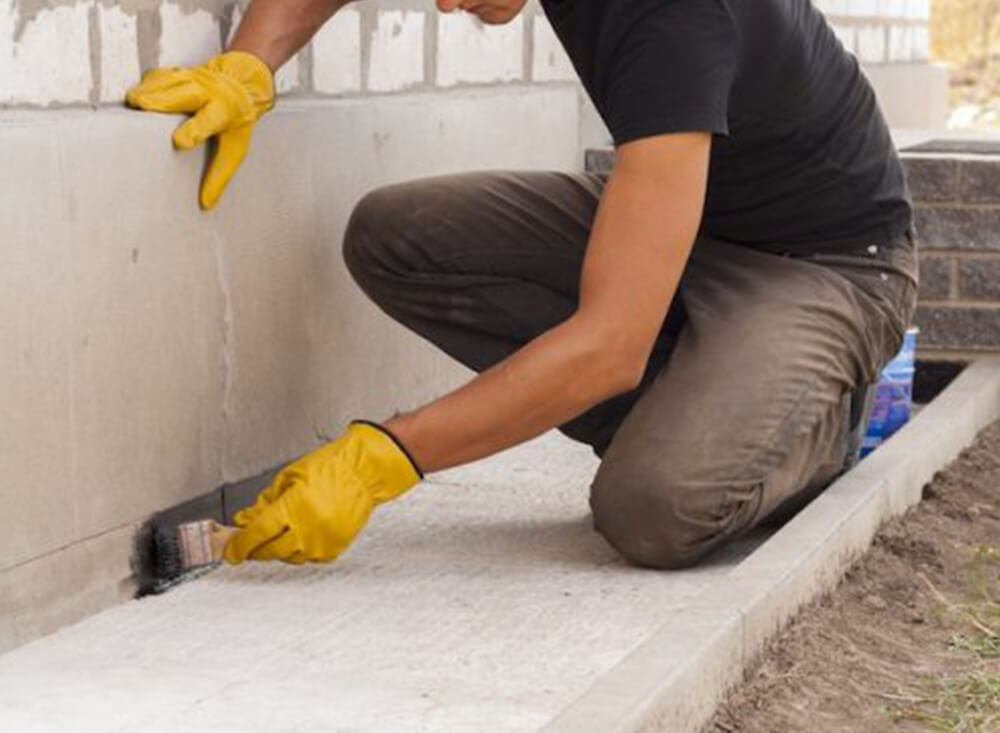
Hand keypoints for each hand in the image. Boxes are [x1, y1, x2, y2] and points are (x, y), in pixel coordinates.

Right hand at [125, 51, 274, 209]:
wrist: (243, 83)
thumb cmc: (237, 119)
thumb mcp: (235, 149)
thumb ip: (219, 176)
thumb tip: (206, 203)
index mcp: (224, 112)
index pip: (209, 122)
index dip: (195, 131)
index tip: (181, 142)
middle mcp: (208, 93)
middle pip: (182, 94)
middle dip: (161, 100)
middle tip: (139, 107)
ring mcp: (193, 78)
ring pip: (167, 81)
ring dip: (148, 90)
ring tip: (132, 102)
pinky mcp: (179, 72)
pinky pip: (159, 75)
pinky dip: (146, 83)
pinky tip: (137, 93)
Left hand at [222, 422, 422, 564]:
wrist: (364, 472)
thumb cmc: (330, 467)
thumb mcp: (289, 478)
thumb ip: (266, 502)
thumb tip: (245, 521)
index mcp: (294, 507)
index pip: (257, 534)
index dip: (239, 545)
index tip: (231, 550)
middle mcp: (308, 528)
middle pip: (270, 551)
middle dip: (255, 548)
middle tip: (247, 543)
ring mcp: (323, 541)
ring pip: (288, 557)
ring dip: (277, 548)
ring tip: (277, 533)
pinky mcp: (335, 548)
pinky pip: (308, 557)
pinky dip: (298, 549)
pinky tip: (298, 534)